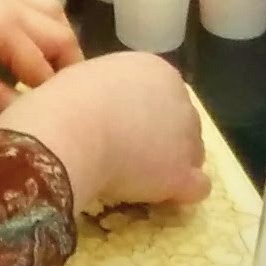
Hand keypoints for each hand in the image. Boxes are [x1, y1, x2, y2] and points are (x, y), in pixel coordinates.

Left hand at [0, 0, 81, 117]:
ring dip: (57, 33)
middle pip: (62, 35)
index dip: (52, 97)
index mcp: (11, 33)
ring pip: (51, 6)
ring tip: (48, 63)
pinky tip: (24, 16)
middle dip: (68, 65)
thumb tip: (28, 118)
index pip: (46, 70)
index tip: (52, 117)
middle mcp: (17, 8)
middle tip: (60, 95)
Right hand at [0, 50, 210, 213]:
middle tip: (131, 154)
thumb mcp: (92, 78)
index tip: (124, 129)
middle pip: (182, 124)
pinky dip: (181, 192)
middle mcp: (181, 98)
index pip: (165, 96)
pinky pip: (197, 186)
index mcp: (156, 71)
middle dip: (164, 140)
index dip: (147, 116)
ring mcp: (187, 137)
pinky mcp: (183, 173)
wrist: (71, 130)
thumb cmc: (68, 100)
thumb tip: (109, 109)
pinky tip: (158, 194)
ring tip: (139, 177)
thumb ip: (113, 90)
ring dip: (172, 164)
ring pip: (192, 154)